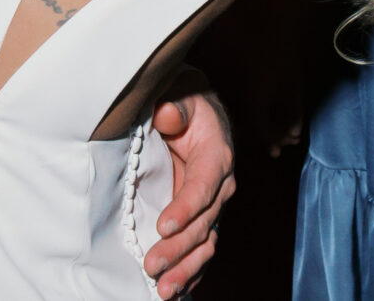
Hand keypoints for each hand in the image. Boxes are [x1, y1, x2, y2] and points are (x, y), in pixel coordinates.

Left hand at [145, 81, 234, 295]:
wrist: (199, 112)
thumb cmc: (186, 100)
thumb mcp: (182, 93)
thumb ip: (176, 104)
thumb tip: (166, 115)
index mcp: (216, 155)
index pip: (204, 185)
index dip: (186, 207)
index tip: (164, 226)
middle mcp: (221, 184)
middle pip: (203, 223)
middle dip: (178, 248)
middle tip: (152, 265)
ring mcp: (213, 205)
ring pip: (205, 243)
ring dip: (185, 268)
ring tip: (163, 289)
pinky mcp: (203, 217)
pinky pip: (201, 248)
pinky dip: (190, 270)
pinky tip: (174, 288)